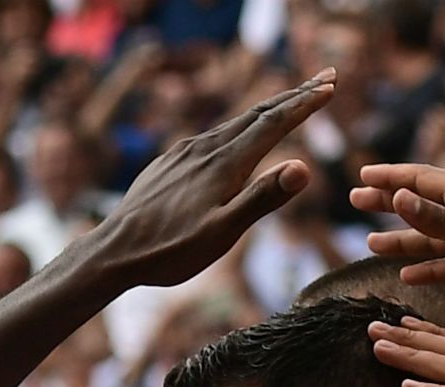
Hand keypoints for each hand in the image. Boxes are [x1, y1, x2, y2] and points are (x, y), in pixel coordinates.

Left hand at [86, 70, 336, 287]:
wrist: (114, 250)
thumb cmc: (170, 250)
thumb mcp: (222, 233)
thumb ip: (262, 198)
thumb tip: (303, 166)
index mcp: (224, 164)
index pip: (273, 123)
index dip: (304, 104)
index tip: (330, 87)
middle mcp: (205, 148)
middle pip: (256, 113)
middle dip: (294, 95)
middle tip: (325, 78)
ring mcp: (184, 152)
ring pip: (233, 122)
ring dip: (267, 110)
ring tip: (288, 103)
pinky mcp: (169, 162)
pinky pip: (211, 135)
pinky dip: (237, 127)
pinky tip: (236, 135)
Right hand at [350, 163, 444, 308]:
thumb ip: (436, 219)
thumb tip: (398, 197)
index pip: (422, 179)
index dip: (391, 177)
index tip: (362, 177)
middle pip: (423, 205)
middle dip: (390, 204)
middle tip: (357, 202)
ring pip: (434, 238)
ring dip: (404, 240)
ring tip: (372, 244)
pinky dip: (430, 268)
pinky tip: (408, 276)